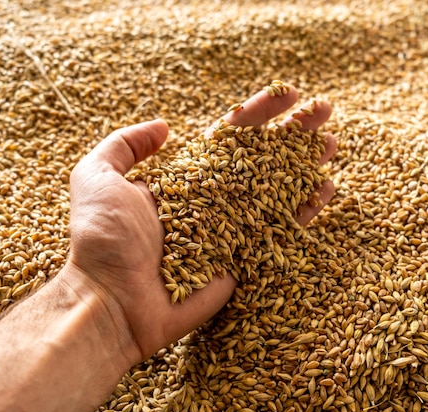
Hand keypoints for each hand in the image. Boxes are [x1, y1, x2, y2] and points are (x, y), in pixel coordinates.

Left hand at [65, 84, 335, 360]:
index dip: (259, 113)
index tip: (288, 93)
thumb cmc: (102, 240)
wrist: (112, 301)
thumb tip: (164, 126)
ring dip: (306, 165)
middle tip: (324, 110)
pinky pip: (280, 230)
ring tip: (332, 144)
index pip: (230, 136)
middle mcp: (213, 198)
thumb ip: (124, 145)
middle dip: (293, 133)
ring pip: (278, 190)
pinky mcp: (243, 258)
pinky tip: (325, 189)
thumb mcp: (95, 176)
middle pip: (263, 158)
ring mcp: (232, 228)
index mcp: (186, 177)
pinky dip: (305, 210)